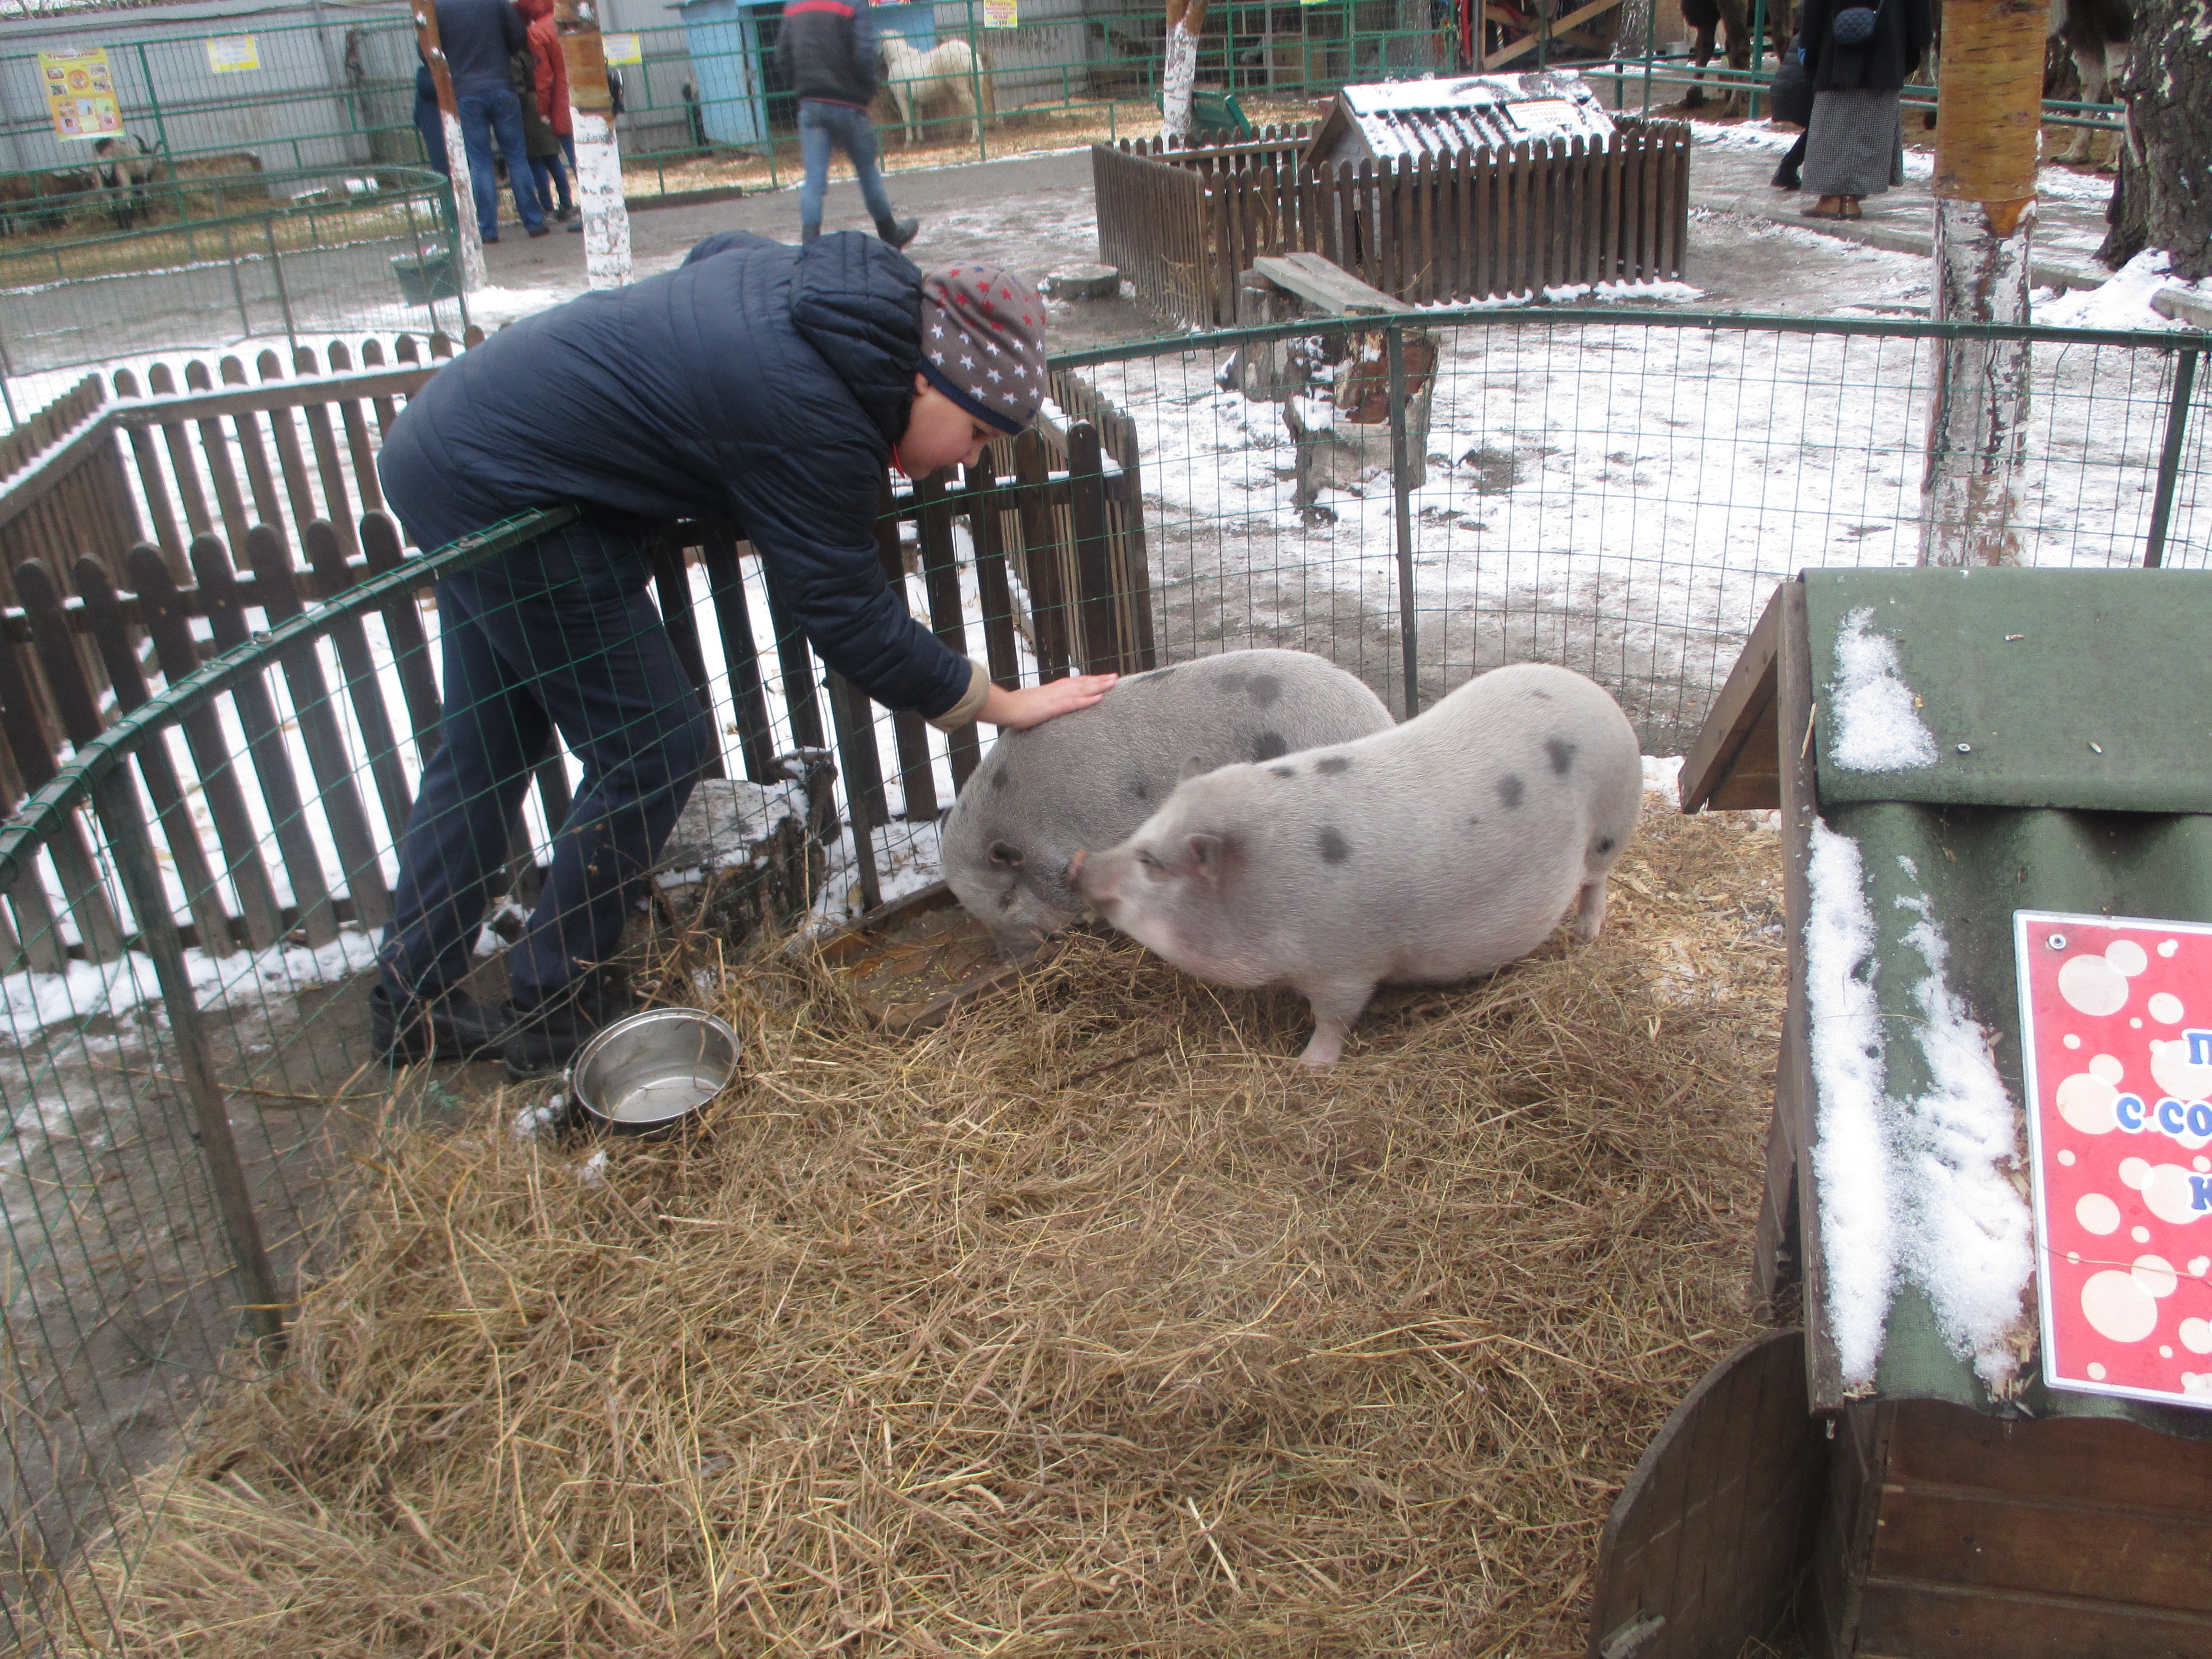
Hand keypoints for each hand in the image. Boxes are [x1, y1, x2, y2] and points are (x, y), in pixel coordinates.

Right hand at [979, 673, 1116, 728]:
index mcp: (1054, 689)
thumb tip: (1046, 705)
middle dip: (1100, 680)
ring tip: (1113, 682)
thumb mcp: (1035, 703)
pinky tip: (1099, 698)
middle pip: (1083, 683)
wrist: (1007, 707)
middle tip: (1115, 677)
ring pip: (1083, 689)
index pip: (1076, 683)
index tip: (1102, 678)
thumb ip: (1044, 703)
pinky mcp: (1055, 706)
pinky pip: (1074, 703)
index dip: (1090, 680)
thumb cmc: (1017, 707)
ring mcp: (1057, 697)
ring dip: (1099, 685)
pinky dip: (1088, 700)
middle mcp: (1058, 689)